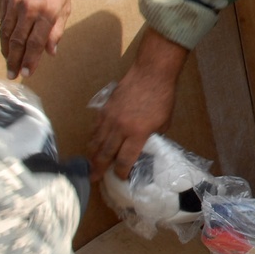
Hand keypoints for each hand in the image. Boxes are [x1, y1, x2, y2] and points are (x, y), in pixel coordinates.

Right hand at [0, 0, 71, 78]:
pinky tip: (6, 46)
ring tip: (9, 64)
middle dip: (15, 60)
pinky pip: (3, 23)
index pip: (36, 43)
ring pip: (7, 34)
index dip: (31, 60)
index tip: (27, 73)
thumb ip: (57, 31)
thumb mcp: (66, 7)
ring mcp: (16, 4)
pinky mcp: (6, 0)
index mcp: (48, 13)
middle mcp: (30, 10)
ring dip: (7, 52)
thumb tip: (50, 52)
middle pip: (19, 42)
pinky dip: (3, 37)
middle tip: (13, 75)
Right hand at [87, 28, 187, 179]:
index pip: (125, 160)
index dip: (121, 172)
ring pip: (96, 142)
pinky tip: (93, 144)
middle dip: (99, 168)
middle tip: (94, 179)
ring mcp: (109, 118)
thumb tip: (145, 147)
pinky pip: (95, 129)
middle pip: (105, 154)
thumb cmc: (162, 97)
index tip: (121, 178)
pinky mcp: (104, 109)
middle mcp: (120, 128)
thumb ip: (152, 137)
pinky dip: (93, 139)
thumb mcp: (164, 122)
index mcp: (138, 133)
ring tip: (91, 165)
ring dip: (93, 155)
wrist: (151, 74)